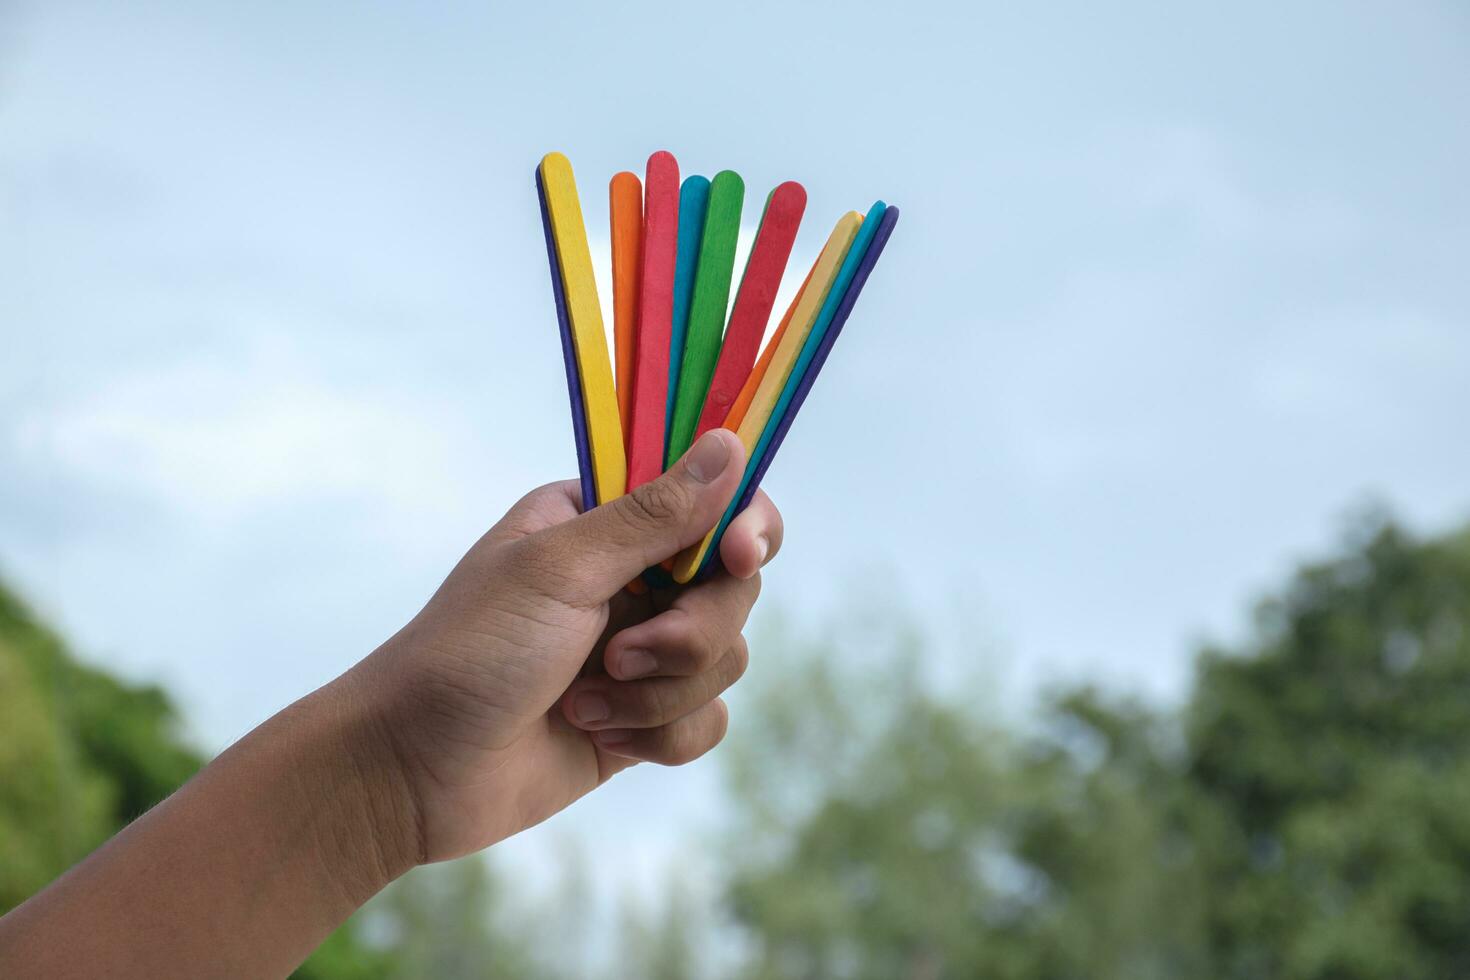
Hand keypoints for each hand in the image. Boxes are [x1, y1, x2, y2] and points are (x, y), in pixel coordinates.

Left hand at [351, 428, 782, 864]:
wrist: (415, 771)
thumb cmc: (470, 652)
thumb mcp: (561, 571)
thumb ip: (655, 516)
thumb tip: (732, 445)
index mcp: (604, 522)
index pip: (713, 501)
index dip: (744, 527)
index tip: (739, 556)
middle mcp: (630, 578)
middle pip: (734, 589)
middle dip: (688, 633)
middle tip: (618, 654)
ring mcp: (641, 650)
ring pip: (726, 659)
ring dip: (657, 691)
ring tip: (581, 703)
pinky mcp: (644, 717)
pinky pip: (707, 720)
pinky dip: (659, 734)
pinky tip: (595, 736)